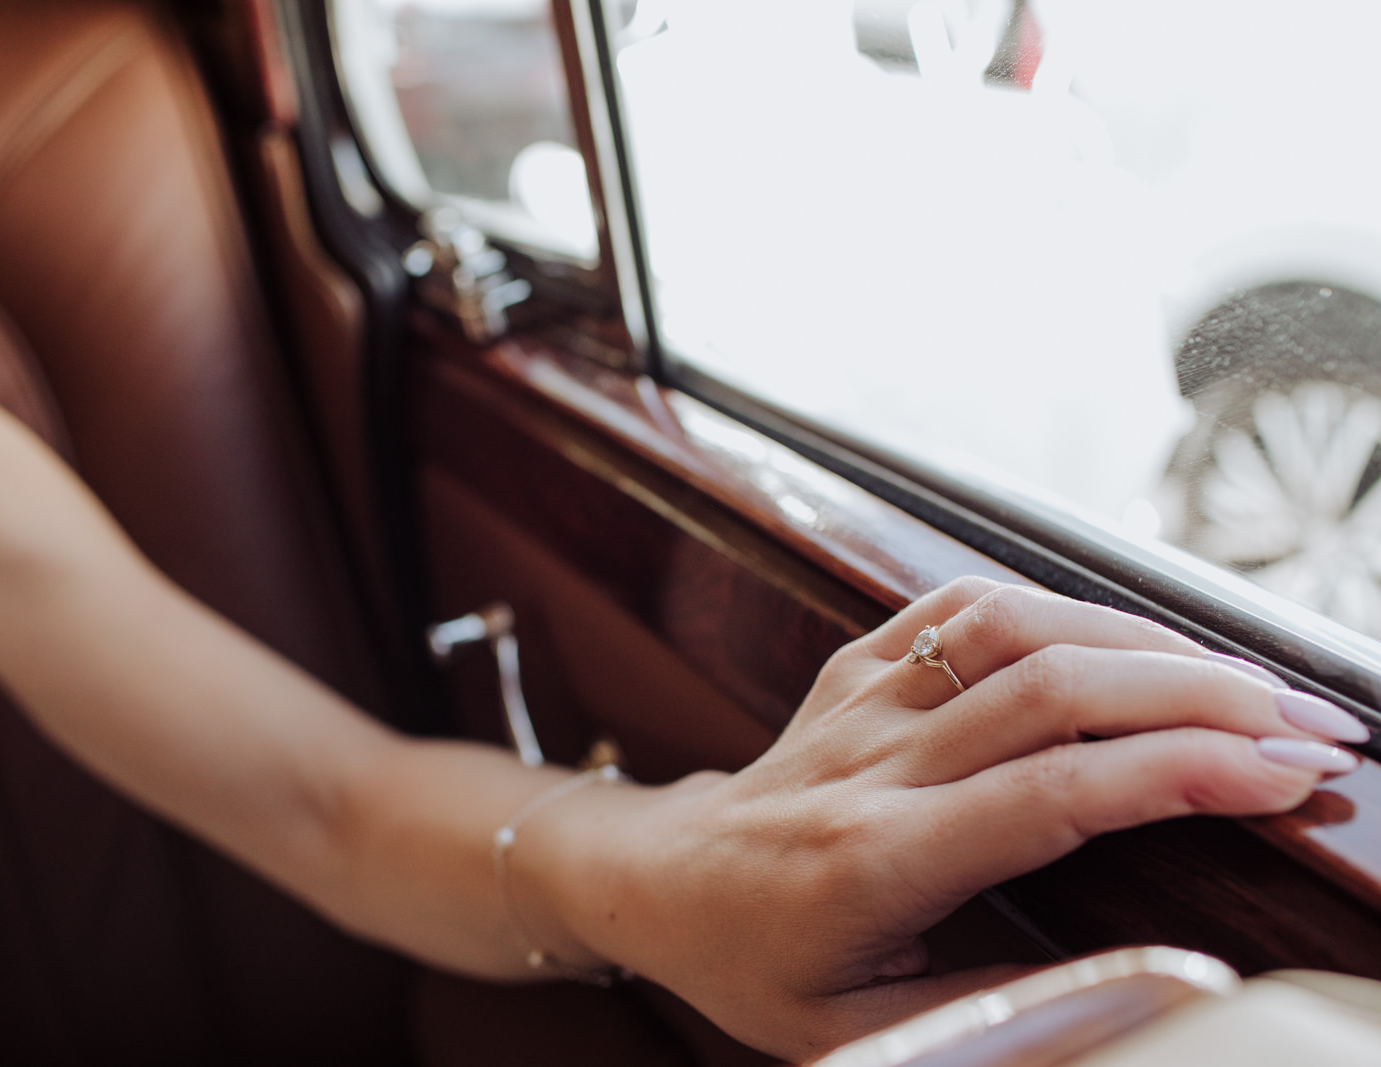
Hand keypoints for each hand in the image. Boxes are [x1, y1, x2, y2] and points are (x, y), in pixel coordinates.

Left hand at [539, 578, 1364, 1060]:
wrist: (656, 882)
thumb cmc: (756, 967)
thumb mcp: (863, 1034)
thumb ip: (998, 1012)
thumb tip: (1143, 985)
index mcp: (872, 863)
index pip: (1050, 795)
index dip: (1179, 774)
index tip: (1287, 776)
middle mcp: (868, 765)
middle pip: (1050, 692)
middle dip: (1198, 699)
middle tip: (1314, 727)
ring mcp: (855, 700)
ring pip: (1011, 628)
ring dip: (1141, 639)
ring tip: (1247, 679)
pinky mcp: (851, 664)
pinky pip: (954, 605)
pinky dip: (1052, 601)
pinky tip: (1122, 629)